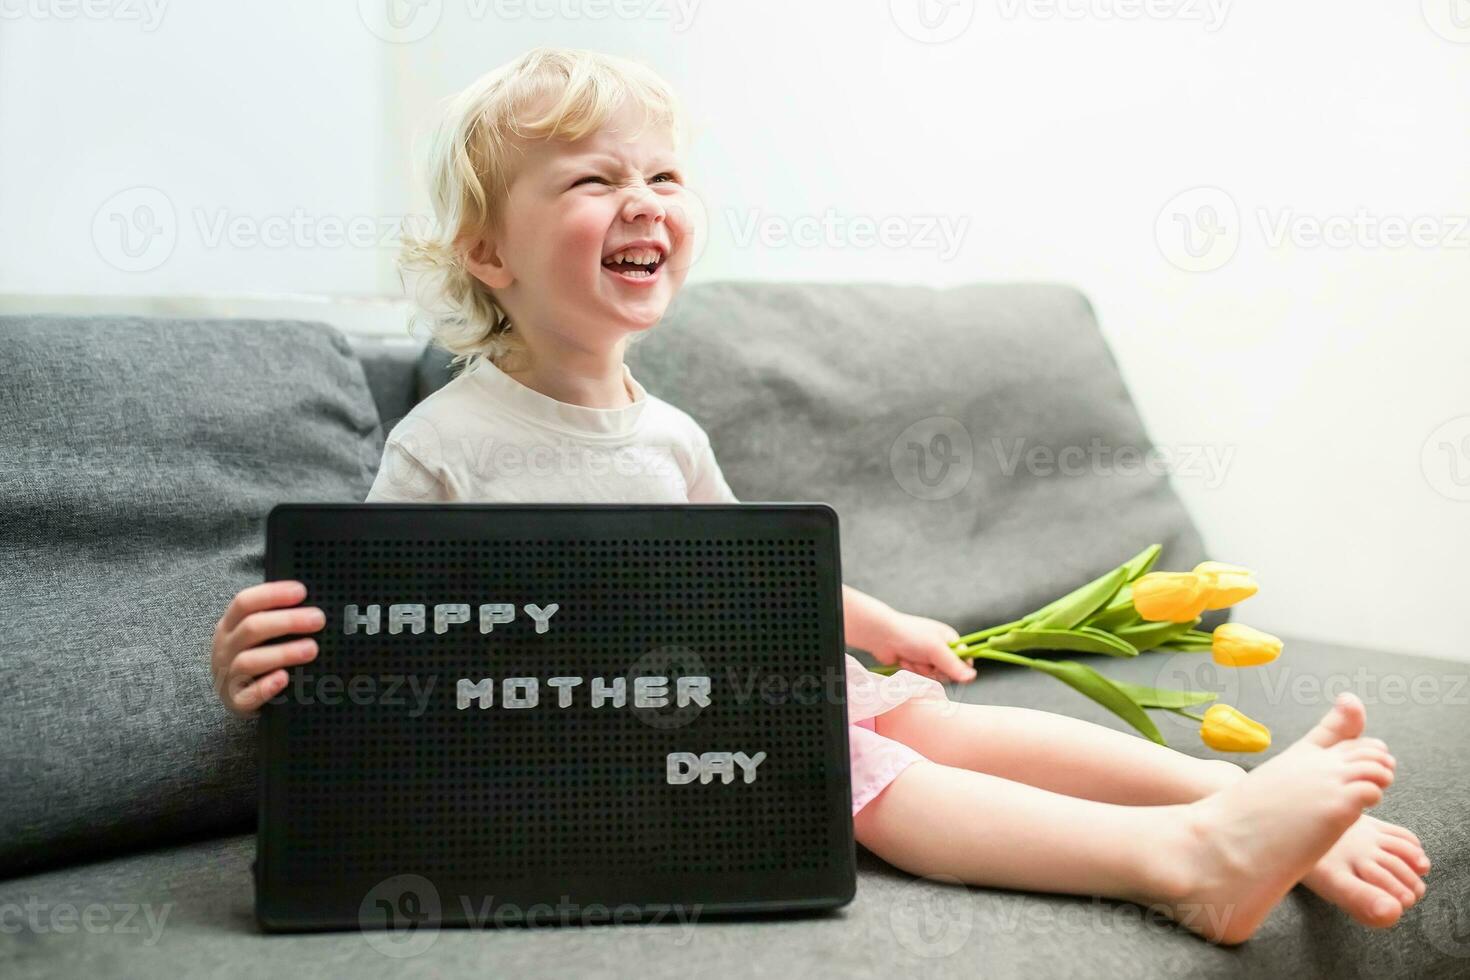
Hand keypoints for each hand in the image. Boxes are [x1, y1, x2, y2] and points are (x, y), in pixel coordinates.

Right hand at [211, 580, 323, 716]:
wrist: (234, 696)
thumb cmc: (253, 656)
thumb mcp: (255, 634)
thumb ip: (275, 618)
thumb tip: (312, 606)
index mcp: (229, 625)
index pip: (244, 602)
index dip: (272, 594)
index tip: (301, 591)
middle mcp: (225, 648)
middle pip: (251, 628)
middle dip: (288, 621)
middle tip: (318, 620)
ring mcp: (227, 676)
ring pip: (249, 661)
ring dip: (283, 653)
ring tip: (311, 649)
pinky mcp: (236, 701)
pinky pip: (248, 695)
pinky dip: (266, 687)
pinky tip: (285, 678)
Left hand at [870, 610, 976, 683]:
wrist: (881, 636)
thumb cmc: (910, 636)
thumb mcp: (935, 649)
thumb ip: (954, 665)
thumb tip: (972, 677)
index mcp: (949, 639)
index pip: (965, 659)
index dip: (959, 667)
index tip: (949, 668)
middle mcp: (940, 648)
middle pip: (949, 671)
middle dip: (935, 669)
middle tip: (926, 661)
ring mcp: (927, 657)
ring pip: (934, 676)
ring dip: (921, 670)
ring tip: (912, 658)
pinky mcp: (915, 664)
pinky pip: (920, 676)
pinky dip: (912, 670)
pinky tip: (904, 661)